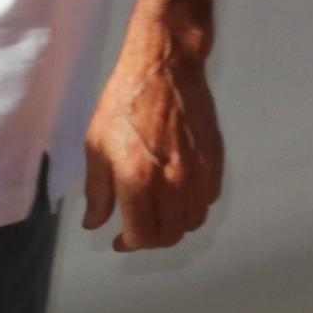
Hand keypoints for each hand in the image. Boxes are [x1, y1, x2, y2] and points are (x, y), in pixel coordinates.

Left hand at [83, 30, 222, 251]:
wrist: (165, 68)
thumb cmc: (123, 104)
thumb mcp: (96, 146)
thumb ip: (97, 191)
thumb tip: (97, 223)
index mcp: (139, 180)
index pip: (143, 235)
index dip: (128, 244)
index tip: (119, 240)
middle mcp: (174, 180)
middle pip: (172, 234)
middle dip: (152, 238)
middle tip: (137, 228)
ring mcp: (200, 169)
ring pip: (195, 219)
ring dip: (176, 224)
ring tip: (160, 213)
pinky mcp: (216, 156)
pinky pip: (210, 195)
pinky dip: (195, 204)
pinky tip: (179, 192)